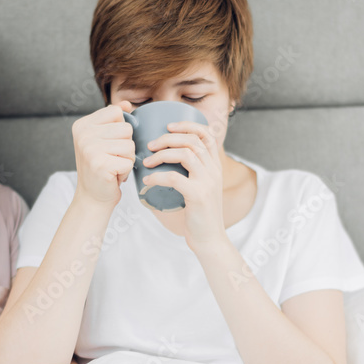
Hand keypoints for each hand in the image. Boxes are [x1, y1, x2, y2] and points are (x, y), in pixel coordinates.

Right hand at [71, 101, 135, 206]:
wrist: (92, 197)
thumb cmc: (101, 167)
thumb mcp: (103, 138)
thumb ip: (113, 120)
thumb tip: (127, 104)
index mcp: (82, 125)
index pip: (116, 112)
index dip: (120, 129)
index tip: (109, 143)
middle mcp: (83, 134)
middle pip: (126, 129)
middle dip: (125, 146)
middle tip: (112, 158)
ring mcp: (90, 149)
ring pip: (130, 145)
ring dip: (127, 159)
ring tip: (113, 166)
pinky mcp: (100, 164)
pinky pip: (129, 161)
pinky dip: (126, 171)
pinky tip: (113, 175)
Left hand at [142, 120, 227, 251]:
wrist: (209, 239)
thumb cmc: (199, 215)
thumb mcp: (201, 188)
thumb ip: (191, 174)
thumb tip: (166, 160)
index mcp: (216, 166)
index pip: (207, 134)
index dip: (188, 125)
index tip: (169, 127)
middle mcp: (214, 170)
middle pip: (192, 140)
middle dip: (168, 138)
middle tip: (150, 145)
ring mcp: (207, 182)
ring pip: (185, 154)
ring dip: (161, 154)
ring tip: (147, 161)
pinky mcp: (198, 195)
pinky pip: (174, 177)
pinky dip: (157, 176)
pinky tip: (147, 180)